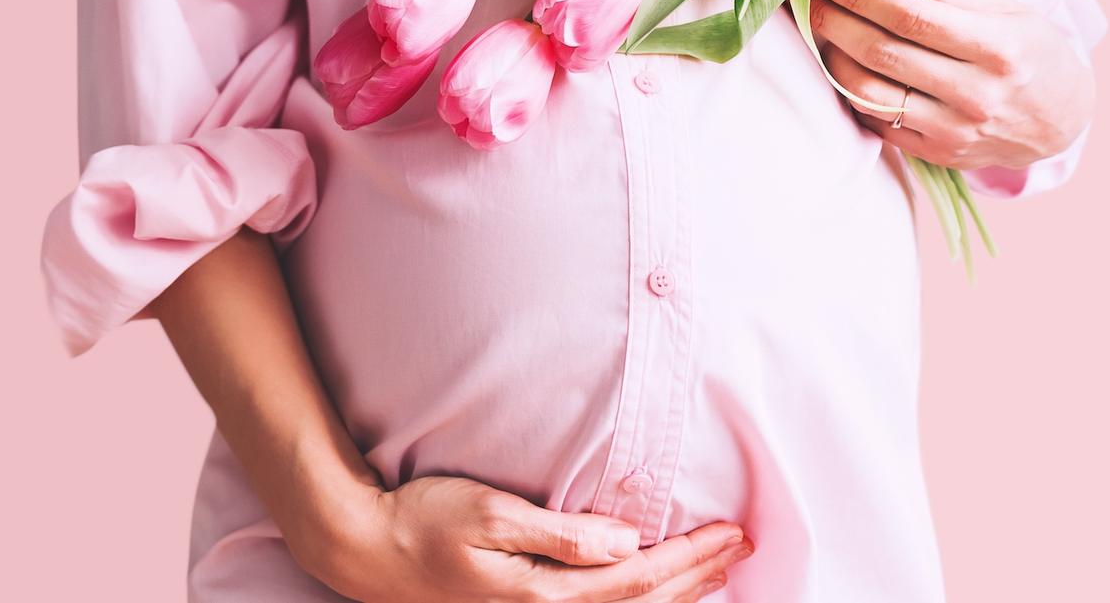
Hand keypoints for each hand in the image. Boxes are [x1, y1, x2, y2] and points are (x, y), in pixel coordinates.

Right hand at [295, 476, 752, 601]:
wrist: (367, 553)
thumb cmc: (424, 522)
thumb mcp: (491, 514)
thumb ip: (561, 532)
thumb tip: (627, 540)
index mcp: (544, 595)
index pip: (640, 579)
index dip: (691, 558)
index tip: (732, 531)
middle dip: (699, 576)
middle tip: (742, 546)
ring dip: (679, 595)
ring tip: (718, 571)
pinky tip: (657, 593)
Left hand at [810, 0, 1094, 169]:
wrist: (1058, 120)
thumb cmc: (1029, 52)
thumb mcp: (1005, 9)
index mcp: (996, 48)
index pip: (910, 16)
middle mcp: (975, 94)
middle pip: (884, 53)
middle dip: (835, 20)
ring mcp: (954, 130)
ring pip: (871, 93)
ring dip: (834, 58)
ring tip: (821, 31)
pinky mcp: (937, 154)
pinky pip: (878, 123)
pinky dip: (851, 92)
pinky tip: (843, 66)